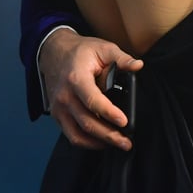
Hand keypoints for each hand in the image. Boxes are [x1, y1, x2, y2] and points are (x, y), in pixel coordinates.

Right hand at [40, 28, 142, 150]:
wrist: (53, 52)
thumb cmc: (80, 51)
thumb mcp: (103, 48)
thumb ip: (122, 59)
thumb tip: (138, 66)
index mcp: (76, 78)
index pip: (92, 100)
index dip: (109, 113)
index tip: (124, 121)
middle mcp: (64, 96)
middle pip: (86, 122)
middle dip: (108, 135)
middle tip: (126, 142)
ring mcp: (59, 108)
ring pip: (77, 134)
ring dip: (98, 143)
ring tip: (117, 144)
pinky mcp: (57, 115)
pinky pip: (71, 135)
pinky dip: (86, 142)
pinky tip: (102, 142)